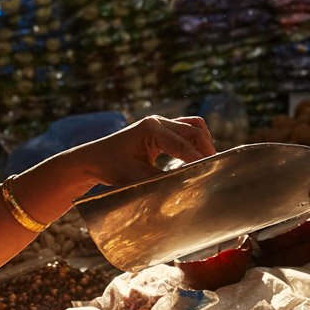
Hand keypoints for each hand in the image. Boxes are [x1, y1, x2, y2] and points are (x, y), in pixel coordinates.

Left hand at [75, 115, 215, 189]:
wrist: (93, 159)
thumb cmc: (110, 167)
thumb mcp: (136, 178)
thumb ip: (161, 181)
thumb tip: (185, 187)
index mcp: (151, 129)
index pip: (184, 145)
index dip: (200, 160)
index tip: (213, 173)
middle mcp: (158, 121)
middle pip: (194, 131)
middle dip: (206, 150)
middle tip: (216, 170)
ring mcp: (160, 123)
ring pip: (194, 126)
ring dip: (204, 143)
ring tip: (210, 163)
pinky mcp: (161, 129)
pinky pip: (187, 129)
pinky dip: (196, 141)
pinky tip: (198, 158)